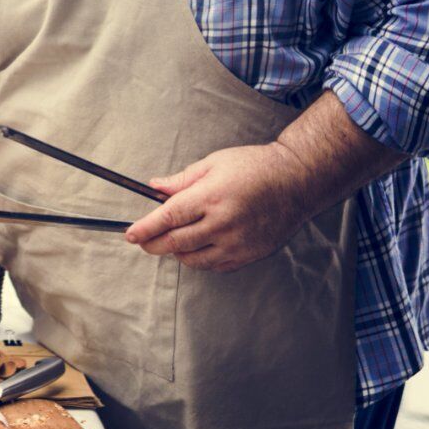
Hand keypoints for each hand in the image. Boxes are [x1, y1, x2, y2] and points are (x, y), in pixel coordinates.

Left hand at [124, 143, 311, 272]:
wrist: (298, 181)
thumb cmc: (256, 167)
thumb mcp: (214, 163)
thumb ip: (182, 180)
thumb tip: (155, 188)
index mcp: (212, 197)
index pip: (168, 218)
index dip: (145, 228)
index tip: (130, 234)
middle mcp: (224, 223)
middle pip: (175, 243)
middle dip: (152, 244)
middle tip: (141, 241)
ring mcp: (237, 242)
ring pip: (193, 258)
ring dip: (175, 251)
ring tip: (172, 239)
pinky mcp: (249, 255)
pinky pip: (214, 265)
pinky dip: (199, 258)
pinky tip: (197, 245)